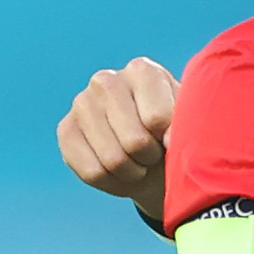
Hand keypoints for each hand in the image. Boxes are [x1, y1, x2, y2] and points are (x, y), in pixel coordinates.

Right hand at [55, 58, 176, 229]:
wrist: (150, 154)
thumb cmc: (172, 135)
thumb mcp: (189, 125)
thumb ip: (187, 125)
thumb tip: (168, 139)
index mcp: (142, 71)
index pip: (158, 120)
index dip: (170, 142)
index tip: (172, 140)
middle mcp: (107, 80)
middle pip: (135, 142)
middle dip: (149, 158)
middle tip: (153, 154)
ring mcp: (82, 103)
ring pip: (112, 160)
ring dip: (132, 173)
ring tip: (138, 163)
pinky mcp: (65, 129)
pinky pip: (91, 172)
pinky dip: (111, 183)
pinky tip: (118, 172)